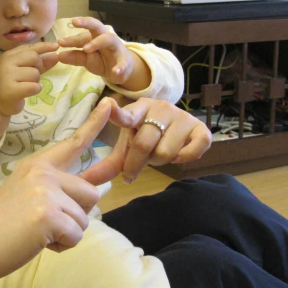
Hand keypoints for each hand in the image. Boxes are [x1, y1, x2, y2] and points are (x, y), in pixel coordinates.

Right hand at [0, 41, 58, 116]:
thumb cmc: (13, 84)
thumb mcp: (25, 70)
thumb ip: (41, 63)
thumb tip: (55, 55)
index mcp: (10, 55)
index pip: (31, 47)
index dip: (45, 46)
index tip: (56, 46)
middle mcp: (7, 62)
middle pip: (34, 57)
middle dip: (39, 67)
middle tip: (31, 77)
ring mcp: (7, 75)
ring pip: (35, 73)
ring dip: (36, 81)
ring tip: (25, 85)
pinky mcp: (11, 90)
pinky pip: (34, 86)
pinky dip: (35, 90)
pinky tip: (27, 92)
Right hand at [0, 98, 113, 282]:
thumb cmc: (2, 226)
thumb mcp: (28, 195)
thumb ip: (59, 189)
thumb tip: (97, 191)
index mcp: (38, 165)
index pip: (73, 142)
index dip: (95, 124)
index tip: (109, 103)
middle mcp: (43, 172)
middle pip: (91, 193)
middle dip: (76, 215)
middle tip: (47, 223)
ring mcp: (45, 191)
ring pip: (85, 217)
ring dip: (68, 233)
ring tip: (38, 233)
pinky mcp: (48, 215)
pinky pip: (76, 235)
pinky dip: (63, 246)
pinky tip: (38, 242)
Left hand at [57, 17, 135, 85]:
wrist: (120, 70)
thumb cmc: (101, 60)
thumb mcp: (86, 59)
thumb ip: (75, 57)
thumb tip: (59, 55)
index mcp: (94, 37)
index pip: (82, 35)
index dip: (71, 39)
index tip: (60, 42)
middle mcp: (105, 38)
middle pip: (97, 26)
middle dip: (87, 23)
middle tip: (75, 22)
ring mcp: (116, 48)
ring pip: (109, 39)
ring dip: (98, 42)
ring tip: (86, 49)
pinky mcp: (124, 60)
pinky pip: (123, 62)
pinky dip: (121, 66)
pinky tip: (116, 71)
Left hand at [81, 97, 211, 184]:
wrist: (173, 123)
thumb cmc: (144, 134)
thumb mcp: (127, 144)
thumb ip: (111, 162)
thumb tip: (87, 181)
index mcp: (138, 109)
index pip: (127, 114)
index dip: (117, 113)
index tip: (108, 106)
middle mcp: (161, 108)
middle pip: (144, 144)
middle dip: (136, 163)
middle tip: (135, 168)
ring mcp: (182, 117)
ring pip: (165, 153)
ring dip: (159, 161)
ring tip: (156, 154)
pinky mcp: (200, 128)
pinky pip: (194, 150)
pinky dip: (184, 158)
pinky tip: (178, 154)